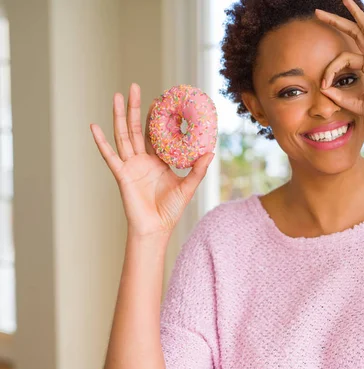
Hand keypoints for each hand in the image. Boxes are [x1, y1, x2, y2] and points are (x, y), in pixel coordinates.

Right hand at [90, 83, 213, 237]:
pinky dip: (101, 141)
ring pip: (123, 135)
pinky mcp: (122, 174)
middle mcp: (142, 160)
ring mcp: (130, 165)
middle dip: (135, 108)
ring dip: (120, 116)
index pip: (156, 133)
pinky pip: (110, 155)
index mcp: (158, 161)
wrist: (156, 229)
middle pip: (136, 128)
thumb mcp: (188, 187)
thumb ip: (198, 170)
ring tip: (117, 96)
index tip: (160, 98)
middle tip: (135, 86)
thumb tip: (211, 151)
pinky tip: (94, 126)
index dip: (156, 117)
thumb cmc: (171, 210)